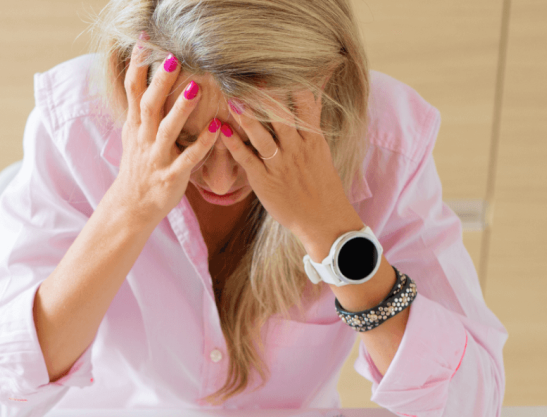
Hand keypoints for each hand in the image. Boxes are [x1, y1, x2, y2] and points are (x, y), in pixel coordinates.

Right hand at [106, 44, 220, 225]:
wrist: (131, 207)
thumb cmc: (138, 167)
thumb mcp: (132, 135)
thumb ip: (140, 110)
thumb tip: (143, 78)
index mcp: (134, 127)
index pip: (132, 91)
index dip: (137, 66)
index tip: (144, 41)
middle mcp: (143, 139)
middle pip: (149, 105)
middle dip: (160, 82)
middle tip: (172, 58)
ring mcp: (156, 158)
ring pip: (168, 130)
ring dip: (180, 109)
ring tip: (194, 88)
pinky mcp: (171, 176)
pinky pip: (188, 159)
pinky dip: (203, 145)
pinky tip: (217, 129)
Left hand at [219, 89, 362, 259]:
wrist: (324, 221)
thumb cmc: (323, 185)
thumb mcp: (322, 150)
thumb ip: (313, 121)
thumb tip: (315, 92)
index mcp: (313, 140)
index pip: (305, 105)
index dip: (291, 84)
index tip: (276, 65)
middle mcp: (297, 149)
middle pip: (281, 116)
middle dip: (265, 95)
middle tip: (248, 74)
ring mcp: (280, 165)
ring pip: (262, 136)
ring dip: (247, 117)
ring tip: (232, 99)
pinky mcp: (264, 181)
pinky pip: (246, 160)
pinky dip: (234, 144)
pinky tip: (222, 130)